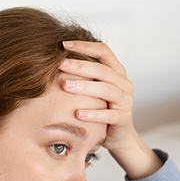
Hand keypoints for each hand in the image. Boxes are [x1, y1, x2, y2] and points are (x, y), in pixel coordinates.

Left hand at [60, 41, 161, 178]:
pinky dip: (93, 114)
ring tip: (65, 86)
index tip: (64, 44)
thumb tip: (54, 58)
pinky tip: (77, 114)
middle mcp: (124, 83)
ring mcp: (125, 101)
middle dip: (81, 66)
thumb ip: (84, 75)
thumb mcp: (95, 88)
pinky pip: (108, 115)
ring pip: (107, 90)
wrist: (118, 136)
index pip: (103, 51)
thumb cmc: (102, 108)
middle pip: (103, 70)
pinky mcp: (123, 119)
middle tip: (61, 64)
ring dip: (85, 87)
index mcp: (117, 72)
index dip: (85, 46)